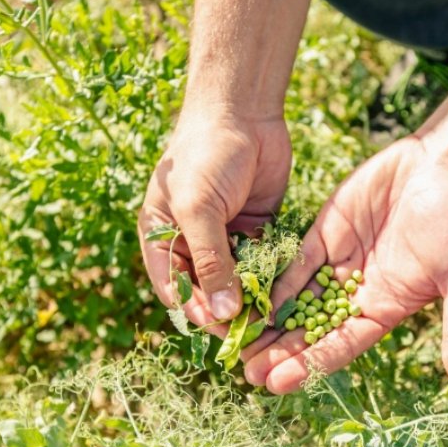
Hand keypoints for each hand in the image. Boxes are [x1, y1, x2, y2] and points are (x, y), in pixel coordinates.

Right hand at [138, 110, 290, 332]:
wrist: (243, 112)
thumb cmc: (205, 156)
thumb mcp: (199, 208)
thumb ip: (211, 261)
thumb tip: (223, 312)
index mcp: (163, 237)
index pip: (175, 288)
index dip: (195, 310)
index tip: (218, 330)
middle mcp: (193, 242)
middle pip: (208, 290)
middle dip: (226, 311)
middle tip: (249, 334)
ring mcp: (226, 237)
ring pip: (238, 281)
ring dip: (251, 300)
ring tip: (269, 322)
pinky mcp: (256, 230)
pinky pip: (263, 263)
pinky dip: (271, 279)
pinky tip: (285, 296)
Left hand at [243, 137, 447, 394]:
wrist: (444, 167)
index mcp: (385, 310)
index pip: (341, 346)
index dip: (309, 365)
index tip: (278, 384)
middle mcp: (356, 294)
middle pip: (310, 330)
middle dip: (279, 351)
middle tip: (245, 373)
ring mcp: (337, 264)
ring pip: (296, 300)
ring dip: (268, 322)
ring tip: (237, 343)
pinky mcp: (323, 234)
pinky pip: (294, 263)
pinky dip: (273, 280)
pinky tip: (248, 296)